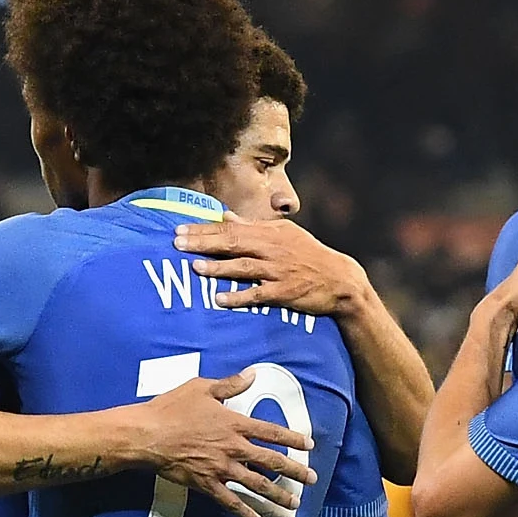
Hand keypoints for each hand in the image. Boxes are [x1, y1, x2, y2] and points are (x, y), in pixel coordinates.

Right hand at [125, 369, 318, 516]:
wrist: (147, 435)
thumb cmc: (172, 408)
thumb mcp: (201, 388)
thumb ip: (230, 384)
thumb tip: (252, 374)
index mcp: (235, 424)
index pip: (271, 432)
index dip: (292, 438)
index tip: (309, 446)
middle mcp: (234, 448)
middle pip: (272, 462)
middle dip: (295, 472)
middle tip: (312, 479)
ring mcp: (222, 469)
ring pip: (257, 485)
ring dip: (278, 496)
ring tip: (294, 505)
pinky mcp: (207, 485)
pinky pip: (230, 502)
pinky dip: (245, 513)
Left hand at [174, 218, 370, 317]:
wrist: (339, 279)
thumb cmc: (309, 255)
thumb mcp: (283, 234)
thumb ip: (252, 226)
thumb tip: (225, 217)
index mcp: (269, 233)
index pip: (230, 228)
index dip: (204, 229)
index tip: (180, 229)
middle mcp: (272, 249)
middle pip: (233, 243)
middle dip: (204, 243)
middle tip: (177, 243)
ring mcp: (278, 271)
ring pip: (243, 267)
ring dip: (219, 267)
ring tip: (195, 267)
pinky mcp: (284, 292)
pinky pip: (258, 295)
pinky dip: (239, 297)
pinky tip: (220, 299)